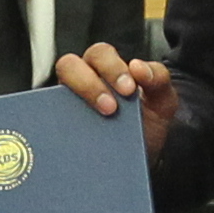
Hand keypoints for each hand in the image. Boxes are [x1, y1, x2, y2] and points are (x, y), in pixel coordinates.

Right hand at [56, 42, 175, 154]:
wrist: (142, 158)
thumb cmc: (148, 124)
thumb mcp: (162, 101)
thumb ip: (158, 78)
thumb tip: (138, 67)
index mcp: (107, 69)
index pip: (100, 54)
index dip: (112, 68)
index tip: (128, 89)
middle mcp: (83, 80)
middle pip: (70, 64)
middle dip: (91, 83)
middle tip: (111, 107)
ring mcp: (68, 103)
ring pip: (56, 88)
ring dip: (77, 101)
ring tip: (98, 119)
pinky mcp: (60, 126)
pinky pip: (51, 118)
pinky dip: (60, 122)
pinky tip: (80, 133)